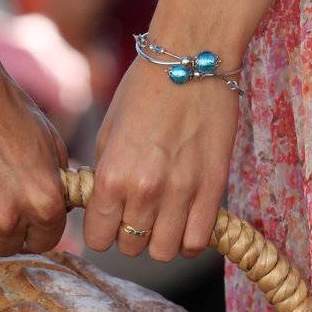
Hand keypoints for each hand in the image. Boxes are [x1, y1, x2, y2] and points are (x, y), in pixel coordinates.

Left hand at [84, 55, 240, 261]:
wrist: (191, 59)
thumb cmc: (144, 89)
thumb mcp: (109, 132)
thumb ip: (105, 176)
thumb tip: (101, 208)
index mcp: (111, 175)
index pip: (98, 239)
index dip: (103, 232)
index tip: (110, 219)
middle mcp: (144, 190)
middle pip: (130, 248)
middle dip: (131, 235)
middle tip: (139, 213)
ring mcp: (181, 192)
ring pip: (164, 252)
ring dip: (161, 240)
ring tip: (164, 217)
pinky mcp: (213, 188)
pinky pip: (198, 241)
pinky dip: (190, 238)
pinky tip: (187, 219)